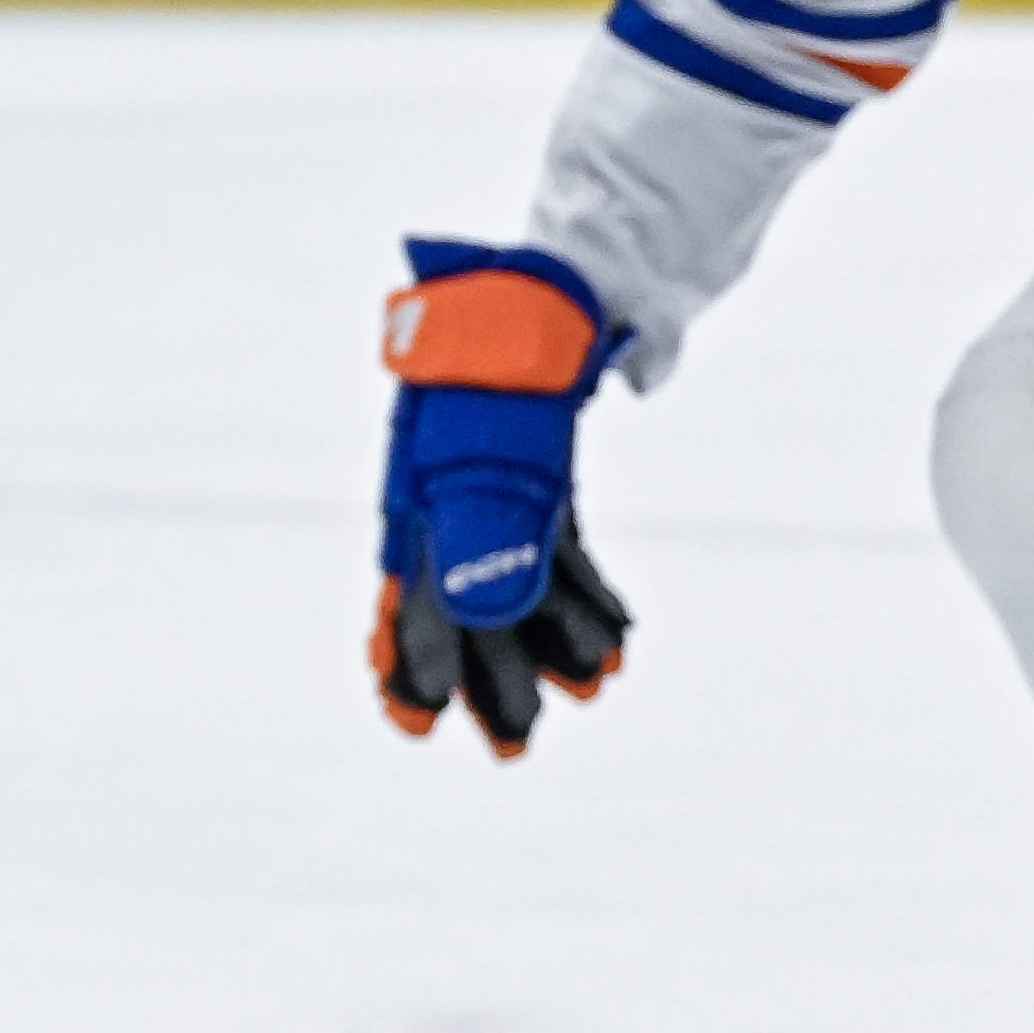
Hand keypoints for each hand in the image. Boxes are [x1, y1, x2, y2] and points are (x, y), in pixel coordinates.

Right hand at [372, 237, 631, 753]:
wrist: (543, 288)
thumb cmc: (504, 364)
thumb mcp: (494, 461)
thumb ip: (490, 545)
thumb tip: (482, 629)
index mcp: (419, 500)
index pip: (411, 600)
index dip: (411, 663)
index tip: (420, 720)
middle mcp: (448, 499)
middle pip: (465, 606)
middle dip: (492, 677)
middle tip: (520, 744)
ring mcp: (494, 486)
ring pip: (518, 584)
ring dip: (554, 641)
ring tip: (599, 685)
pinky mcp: (538, 476)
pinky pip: (557, 549)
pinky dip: (585, 590)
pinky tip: (622, 634)